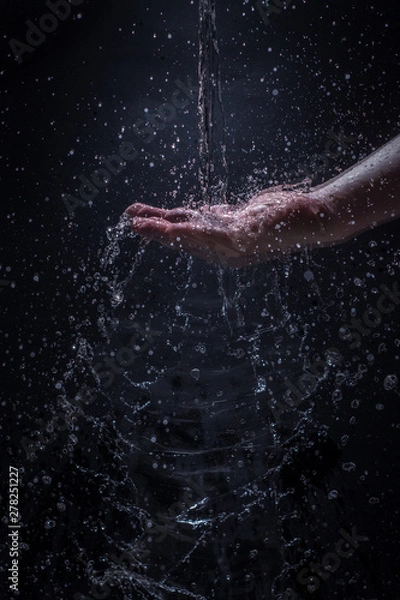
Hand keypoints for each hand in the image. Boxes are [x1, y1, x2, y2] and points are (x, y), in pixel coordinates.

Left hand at [125, 187, 333, 267]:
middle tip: (131, 220)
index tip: (145, 226)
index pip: (192, 240)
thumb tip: (235, 241)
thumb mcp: (273, 228)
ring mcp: (225, 233)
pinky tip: (164, 213)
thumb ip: (251, 235)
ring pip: (186, 225)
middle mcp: (223, 244)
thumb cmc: (297, 223)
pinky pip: (198, 219)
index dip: (167, 232)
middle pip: (182, 235)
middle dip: (156, 228)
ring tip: (135, 213)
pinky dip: (179, 215)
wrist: (313, 217)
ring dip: (160, 219)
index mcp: (231, 248)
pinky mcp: (228, 222)